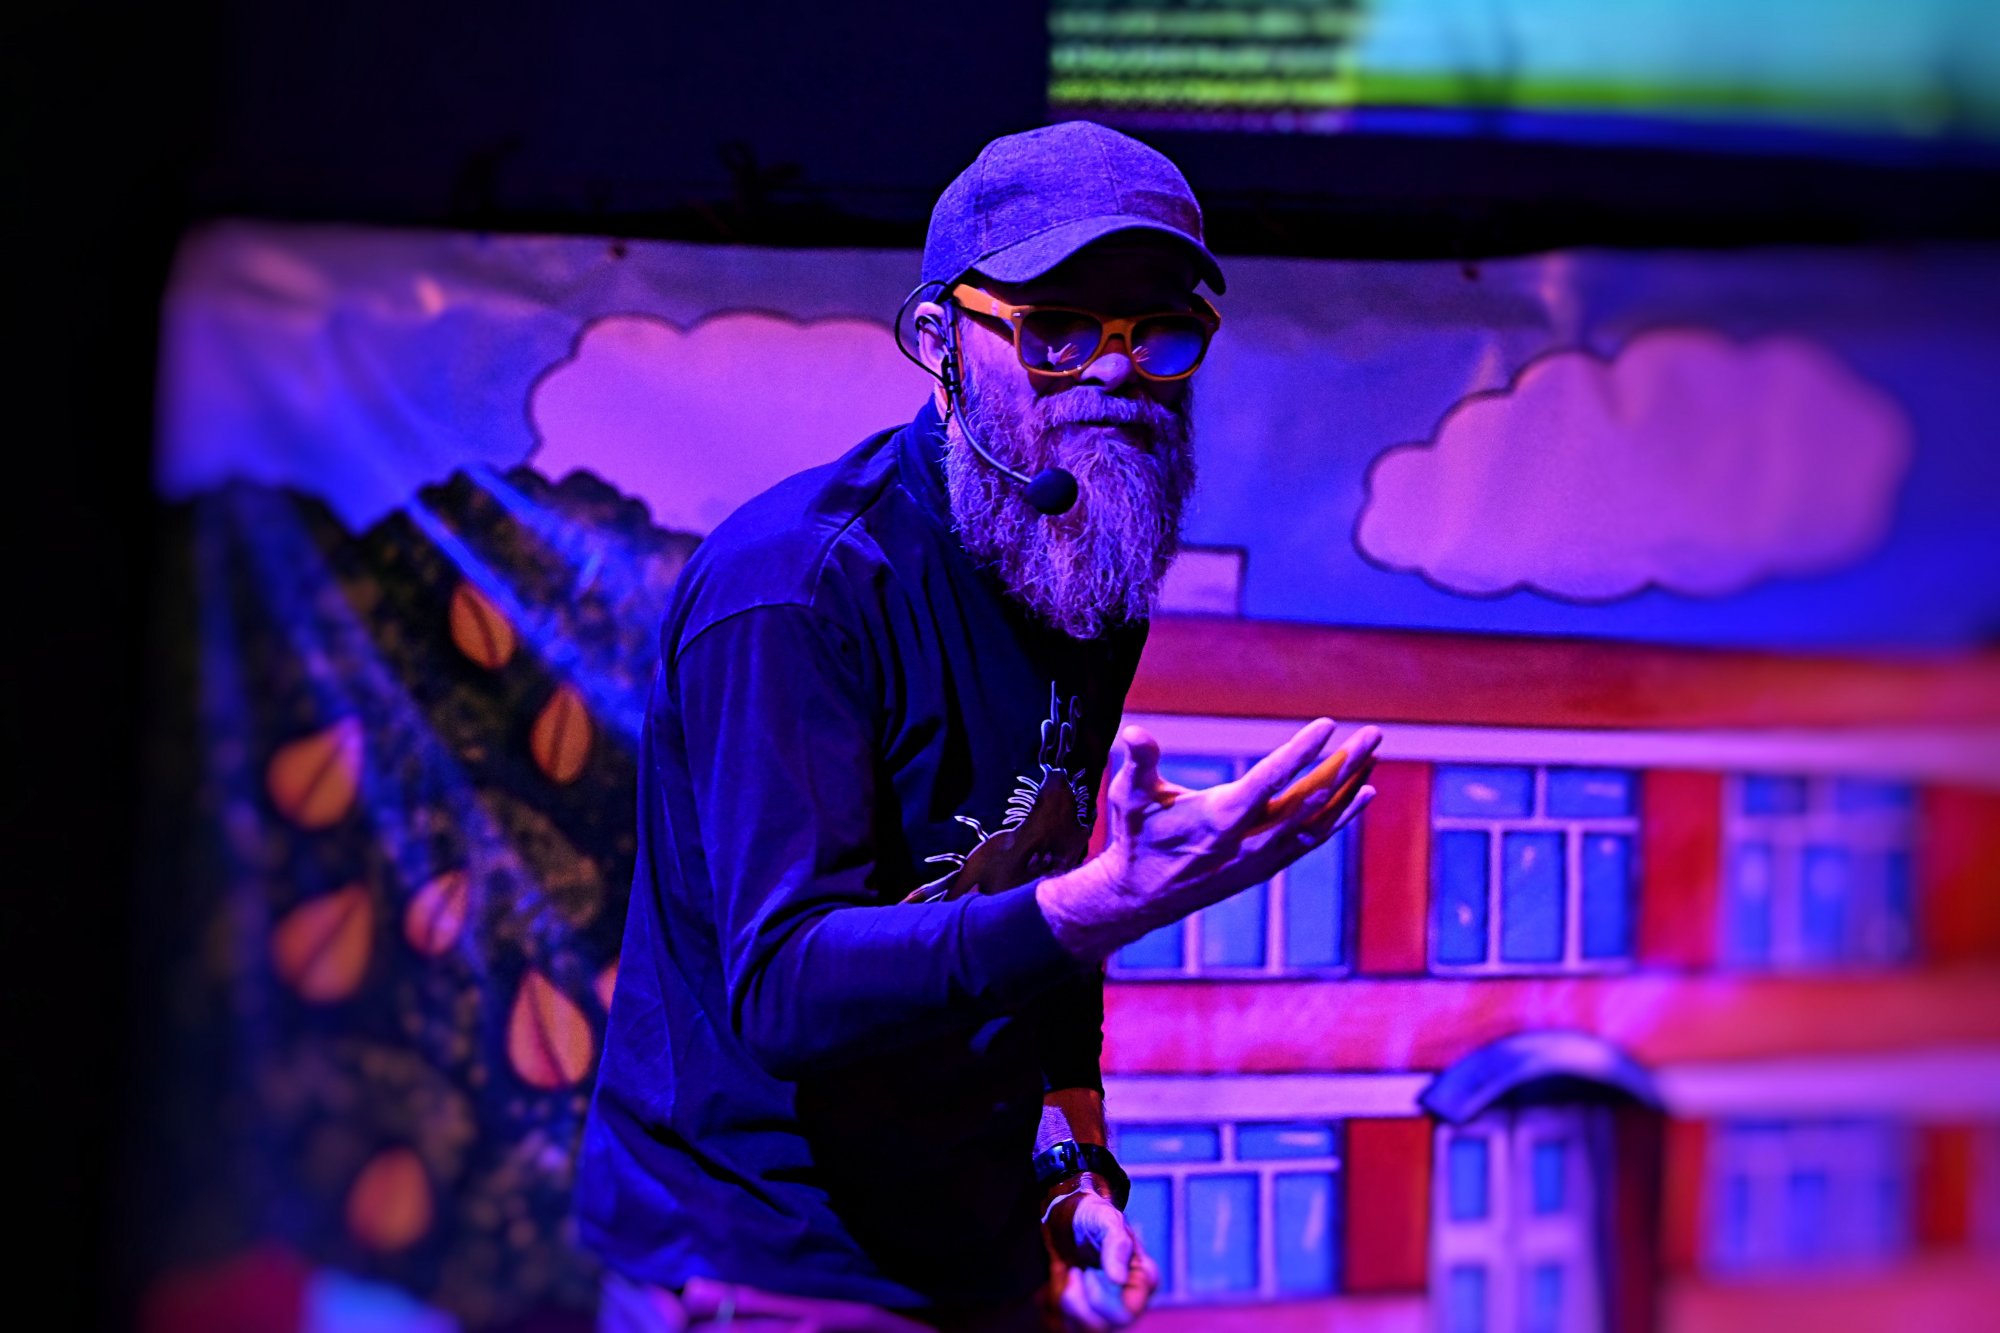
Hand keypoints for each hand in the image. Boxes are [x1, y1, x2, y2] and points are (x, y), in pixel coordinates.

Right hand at [1039, 719, 1379, 959]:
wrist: (1140, 898)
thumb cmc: (1135, 838)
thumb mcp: (1129, 797)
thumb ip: (1138, 763)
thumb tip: (1133, 732)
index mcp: (1219, 818)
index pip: (1270, 779)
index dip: (1301, 752)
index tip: (1328, 726)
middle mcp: (1250, 841)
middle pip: (1309, 798)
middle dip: (1344, 764)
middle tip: (1374, 734)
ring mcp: (1263, 857)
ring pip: (1319, 820)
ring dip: (1349, 786)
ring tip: (1375, 754)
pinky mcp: (1267, 866)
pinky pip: (1314, 838)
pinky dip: (1341, 815)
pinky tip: (1364, 793)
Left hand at [1044, 1187, 1158, 1329]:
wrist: (1068, 1216)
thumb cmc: (1093, 1214)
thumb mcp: (1105, 1220)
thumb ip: (1116, 1245)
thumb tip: (1118, 1279)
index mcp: (1144, 1277)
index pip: (1130, 1309)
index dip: (1103, 1300)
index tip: (1086, 1273)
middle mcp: (1130, 1297)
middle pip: (1110, 1325)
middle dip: (1084, 1304)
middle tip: (1075, 1273)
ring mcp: (1111, 1306)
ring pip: (1092, 1328)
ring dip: (1072, 1304)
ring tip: (1071, 1273)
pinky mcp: (1090, 1309)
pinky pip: (1075, 1324)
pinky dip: (1065, 1305)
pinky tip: (1066, 1281)